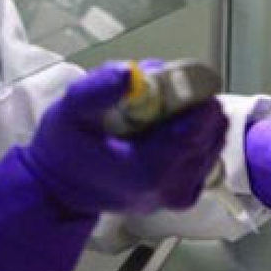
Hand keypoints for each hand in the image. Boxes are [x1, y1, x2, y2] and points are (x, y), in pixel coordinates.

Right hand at [24, 61, 228, 214]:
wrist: (59, 191)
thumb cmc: (64, 150)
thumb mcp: (69, 111)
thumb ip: (97, 90)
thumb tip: (129, 73)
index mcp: (145, 169)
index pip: (193, 133)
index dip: (198, 102)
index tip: (192, 79)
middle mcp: (167, 188)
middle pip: (206, 140)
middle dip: (199, 109)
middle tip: (181, 88)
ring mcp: (174, 197)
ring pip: (210, 151)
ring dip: (201, 124)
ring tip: (178, 106)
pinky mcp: (177, 198)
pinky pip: (204, 164)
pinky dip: (200, 141)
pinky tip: (181, 128)